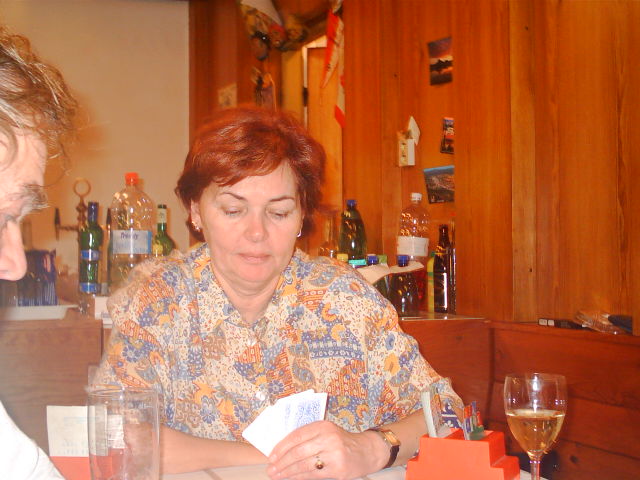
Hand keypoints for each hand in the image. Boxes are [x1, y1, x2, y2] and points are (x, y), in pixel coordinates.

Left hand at [266, 421, 386, 479]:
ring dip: (287, 472)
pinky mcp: (337, 469)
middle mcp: (328, 437)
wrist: (366, 451)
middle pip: (298, 451)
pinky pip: (313, 474)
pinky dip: (299, 477)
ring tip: (277, 475)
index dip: (281, 447)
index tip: (271, 456)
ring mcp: (334, 454)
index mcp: (323, 426)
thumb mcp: (327, 432)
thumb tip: (281, 450)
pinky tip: (291, 478)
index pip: (296, 436)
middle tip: (271, 469)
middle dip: (282, 462)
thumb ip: (308, 437)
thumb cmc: (341, 442)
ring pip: (304, 464)